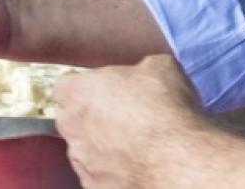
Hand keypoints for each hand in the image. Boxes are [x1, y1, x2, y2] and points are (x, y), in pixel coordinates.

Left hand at [56, 55, 216, 187]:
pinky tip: (136, 165)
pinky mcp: (95, 187)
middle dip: (92, 116)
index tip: (106, 90)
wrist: (178, 159)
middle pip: (73, 118)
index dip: (87, 86)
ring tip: (134, 145)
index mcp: (78, 91)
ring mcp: (81, 161)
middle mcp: (71, 126)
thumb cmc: (165, 109)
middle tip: (124, 116)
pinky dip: (112, 171)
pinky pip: (98, 175)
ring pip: (84, 149)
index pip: (66, 84)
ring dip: (102, 145)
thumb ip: (139, 69)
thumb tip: (144, 75)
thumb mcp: (160, 67)